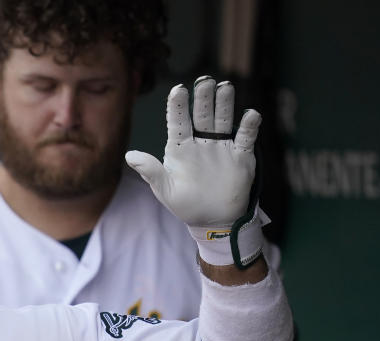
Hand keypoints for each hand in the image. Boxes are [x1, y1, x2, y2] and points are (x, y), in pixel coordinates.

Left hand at [125, 76, 266, 266]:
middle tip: (205, 80)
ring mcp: (221, 146)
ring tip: (224, 86)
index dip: (178, 106)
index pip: (178, 122)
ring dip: (224, 104)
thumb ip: (151, 171)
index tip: (178, 90)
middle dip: (203, 98)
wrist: (214, 220)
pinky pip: (246, 137)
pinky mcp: (240, 155)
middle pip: (202, 115)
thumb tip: (128, 156)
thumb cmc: (186, 204)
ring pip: (223, 120)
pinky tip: (250, 115)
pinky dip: (249, 126)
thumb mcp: (165, 190)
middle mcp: (201, 142)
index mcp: (180, 148)